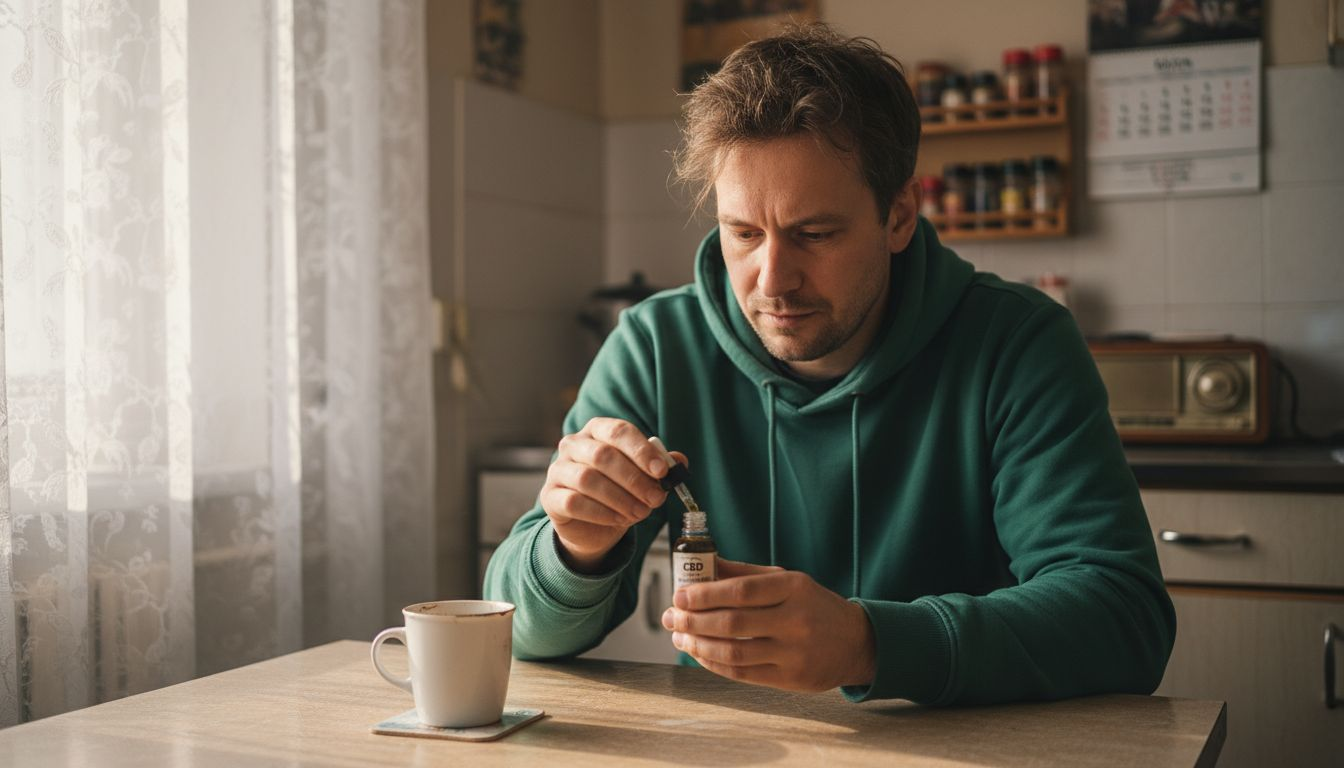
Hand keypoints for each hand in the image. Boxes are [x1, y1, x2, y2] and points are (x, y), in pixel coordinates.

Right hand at [541, 417, 685, 572]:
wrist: (594, 526)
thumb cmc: (620, 492)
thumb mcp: (644, 478)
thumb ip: (661, 468)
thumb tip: (679, 462)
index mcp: (597, 430)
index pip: (618, 431)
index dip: (641, 451)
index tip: (662, 471)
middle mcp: (573, 444)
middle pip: (603, 456)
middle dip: (634, 480)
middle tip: (656, 499)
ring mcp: (557, 469)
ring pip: (588, 479)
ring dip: (620, 498)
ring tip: (640, 513)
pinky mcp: (550, 496)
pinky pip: (573, 502)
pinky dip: (601, 512)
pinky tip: (618, 520)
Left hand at [661, 558, 876, 691]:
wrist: (856, 642)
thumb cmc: (813, 605)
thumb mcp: (787, 580)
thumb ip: (745, 573)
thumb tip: (704, 564)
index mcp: (794, 588)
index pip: (742, 591)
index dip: (705, 595)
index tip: (679, 595)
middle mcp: (795, 621)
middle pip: (733, 623)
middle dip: (693, 621)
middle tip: (670, 617)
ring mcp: (794, 653)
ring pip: (734, 653)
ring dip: (698, 646)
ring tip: (679, 637)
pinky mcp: (791, 679)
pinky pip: (742, 674)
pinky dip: (715, 664)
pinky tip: (699, 654)